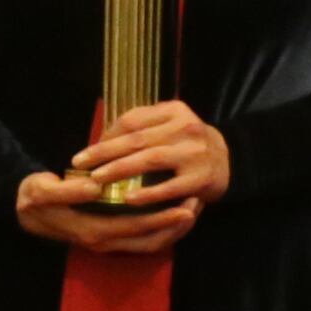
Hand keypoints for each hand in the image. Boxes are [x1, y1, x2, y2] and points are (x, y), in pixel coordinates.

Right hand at [13, 167, 193, 256]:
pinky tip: (173, 208)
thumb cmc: (35, 197)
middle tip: (199, 204)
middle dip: (177, 226)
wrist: (23, 210)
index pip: (136, 228)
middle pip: (151, 241)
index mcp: (92, 230)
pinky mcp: (110, 234)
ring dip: (174, 228)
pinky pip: (143, 236)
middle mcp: (104, 241)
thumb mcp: (43, 190)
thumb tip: (95, 187)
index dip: (163, 219)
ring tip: (193, 206)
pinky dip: (162, 226)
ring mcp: (108, 240)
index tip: (186, 206)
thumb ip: (67, 190)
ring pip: (150, 242)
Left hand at [67, 98, 228, 212]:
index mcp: (174, 110)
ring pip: (151, 159)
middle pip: (137, 139)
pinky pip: (170, 187)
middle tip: (81, 165)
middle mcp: (186, 127)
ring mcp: (195, 153)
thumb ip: (141, 127)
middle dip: (105, 153)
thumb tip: (101, 139)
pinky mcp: (201, 178)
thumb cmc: (186, 144)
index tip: (86, 152)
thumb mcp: (168, 125)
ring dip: (121, 169)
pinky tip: (128, 199)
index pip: (132, 120)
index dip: (106, 136)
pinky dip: (148, 194)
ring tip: (98, 179)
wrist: (229, 160)